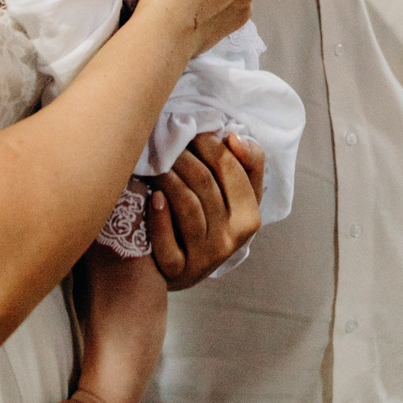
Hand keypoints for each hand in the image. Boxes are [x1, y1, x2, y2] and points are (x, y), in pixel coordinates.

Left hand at [149, 132, 265, 289]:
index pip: (233, 169)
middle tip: (165, 143)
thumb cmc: (208, 220)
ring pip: (188, 205)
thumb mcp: (236, 196)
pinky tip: (152, 198)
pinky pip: (167, 241)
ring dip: (168, 177)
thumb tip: (233, 138)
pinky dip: (159, 216)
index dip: (210, 145)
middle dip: (183, 156)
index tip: (192, 132)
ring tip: (155, 164)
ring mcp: (204, 258)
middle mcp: (231, 240)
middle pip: (206, 183)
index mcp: (250, 217)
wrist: (178, 268)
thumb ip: (246, 163)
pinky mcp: (177, 271)